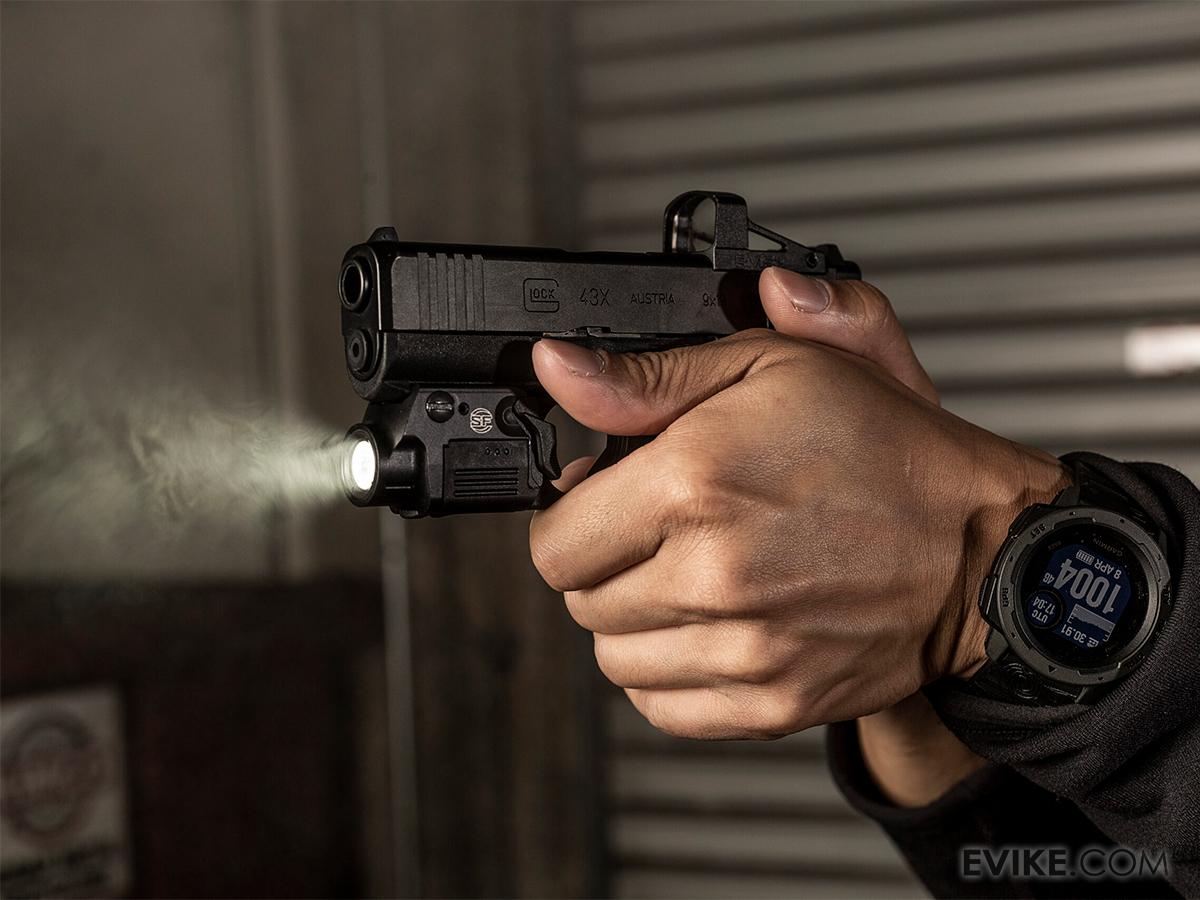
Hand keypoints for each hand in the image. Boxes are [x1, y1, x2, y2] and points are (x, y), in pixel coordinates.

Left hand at [530, 270, 1067, 739]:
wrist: (978, 551)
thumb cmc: (884, 450)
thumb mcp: (766, 366)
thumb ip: (644, 377)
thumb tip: (558, 369)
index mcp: (693, 483)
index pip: (554, 540)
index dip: (572, 514)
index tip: (605, 501)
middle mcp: (709, 575)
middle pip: (579, 600)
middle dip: (605, 561)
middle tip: (660, 531)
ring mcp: (742, 649)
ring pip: (613, 657)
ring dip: (634, 618)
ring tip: (690, 576)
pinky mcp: (770, 704)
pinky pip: (661, 706)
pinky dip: (668, 671)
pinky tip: (710, 626)